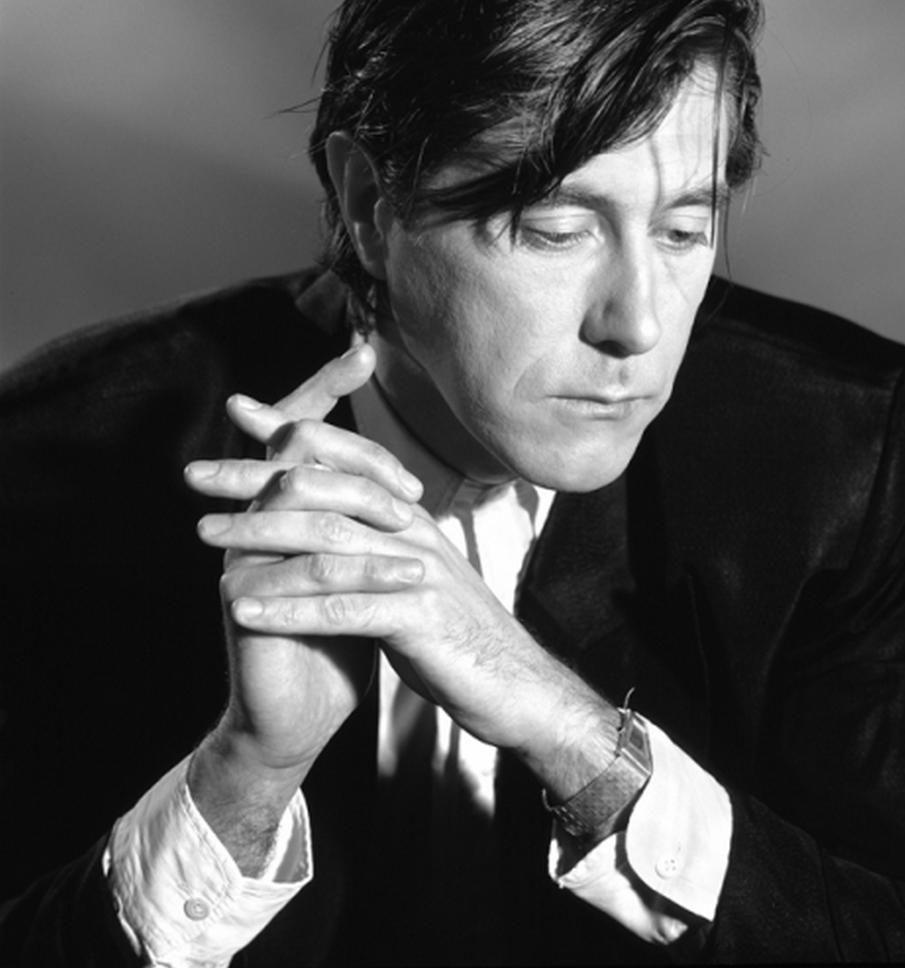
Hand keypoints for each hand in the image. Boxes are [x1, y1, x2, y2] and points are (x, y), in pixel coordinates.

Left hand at [194, 401, 617, 794]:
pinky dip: (290, 608)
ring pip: (330, 544)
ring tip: (205, 534)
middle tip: (196, 476)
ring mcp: (419, 573)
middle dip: (257, 479)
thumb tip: (334, 514)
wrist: (514, 685)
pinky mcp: (420, 619)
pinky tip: (243, 609)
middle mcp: (414, 533)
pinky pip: (345, 608)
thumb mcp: (412, 574)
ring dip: (261, 538)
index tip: (240, 414)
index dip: (295, 435)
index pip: (348, 461)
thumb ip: (377, 541)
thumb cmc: (454, 633)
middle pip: (328, 492)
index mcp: (411, 520)